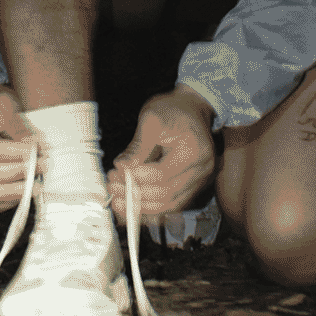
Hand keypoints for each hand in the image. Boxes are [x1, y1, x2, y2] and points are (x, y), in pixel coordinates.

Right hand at [0, 81, 37, 213]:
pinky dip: (3, 201)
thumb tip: (34, 146)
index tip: (39, 150)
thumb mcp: (5, 103)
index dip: (19, 153)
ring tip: (35, 186)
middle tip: (43, 165)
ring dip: (11, 192)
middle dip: (20, 173)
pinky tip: (22, 192)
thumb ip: (18, 125)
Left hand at [106, 86, 216, 227]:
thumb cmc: (172, 110)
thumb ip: (137, 146)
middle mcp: (202, 169)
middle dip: (135, 194)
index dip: (137, 177)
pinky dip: (151, 206)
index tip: (116, 173)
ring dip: (141, 205)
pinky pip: (171, 204)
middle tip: (112, 185)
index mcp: (195, 150)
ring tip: (118, 197)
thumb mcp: (151, 119)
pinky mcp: (192, 187)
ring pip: (169, 204)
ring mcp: (200, 180)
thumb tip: (121, 167)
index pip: (162, 174)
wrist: (190, 109)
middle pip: (166, 194)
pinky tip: (131, 203)